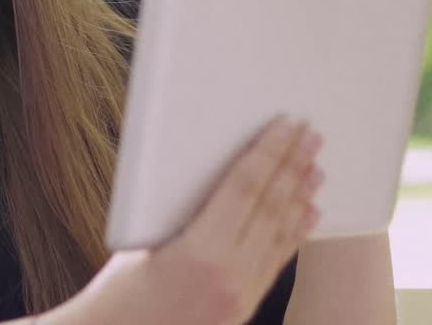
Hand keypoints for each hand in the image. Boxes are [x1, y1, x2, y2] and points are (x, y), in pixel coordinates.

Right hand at [52, 116, 323, 324]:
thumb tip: (211, 176)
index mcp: (201, 252)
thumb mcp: (141, 242)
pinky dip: (293, 235)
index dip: (268, 151)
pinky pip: (276, 264)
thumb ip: (180, 211)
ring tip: (316, 168)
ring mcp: (241, 297)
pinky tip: (307, 215)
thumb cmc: (116, 294)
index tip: (286, 125)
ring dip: (299, 197)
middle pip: (271, 208)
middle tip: (312, 136)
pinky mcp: (243, 309)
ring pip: (280, 236)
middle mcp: (230, 276)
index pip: (245, 187)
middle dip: (293, 167)